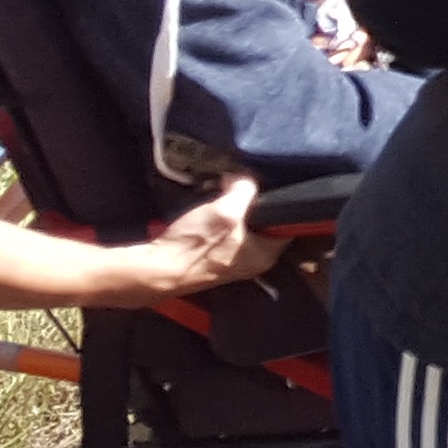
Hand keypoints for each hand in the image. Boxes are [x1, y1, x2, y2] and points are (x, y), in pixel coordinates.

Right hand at [134, 174, 281, 293]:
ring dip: (235, 207)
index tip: (275, 181)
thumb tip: (243, 178)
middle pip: (266, 220)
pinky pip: (227, 230)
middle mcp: (255, 260)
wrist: (156, 270)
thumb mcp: (226, 210)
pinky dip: (221, 217)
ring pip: (244, 223)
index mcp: (267, 253)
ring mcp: (234, 260)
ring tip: (227, 191)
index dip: (283, 199)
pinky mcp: (215, 256)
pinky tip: (212, 205)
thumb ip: (244, 188)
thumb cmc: (194, 245)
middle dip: (255, 200)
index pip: (291, 221)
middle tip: (245, 182)